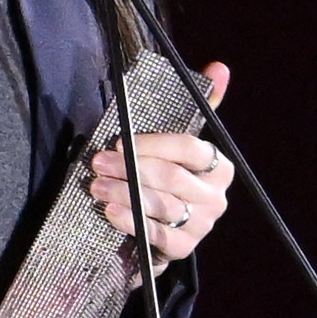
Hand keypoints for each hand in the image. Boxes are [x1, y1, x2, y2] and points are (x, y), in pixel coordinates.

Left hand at [87, 59, 235, 265]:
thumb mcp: (179, 143)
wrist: (162, 228)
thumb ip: (199, 105)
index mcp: (219, 167)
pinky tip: (110, 212)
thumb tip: (220, 67)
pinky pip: (157, 235)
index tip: (120, 142)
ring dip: (124, 193)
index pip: (189, 148)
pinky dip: (131, 222)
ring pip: (161, 205)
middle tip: (98, 162)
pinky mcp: (183, 249)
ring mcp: (201, 226)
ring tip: (96, 185)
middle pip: (171, 177)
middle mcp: (216, 198)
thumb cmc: (168, 176)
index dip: (152, 144)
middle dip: (130, 168)